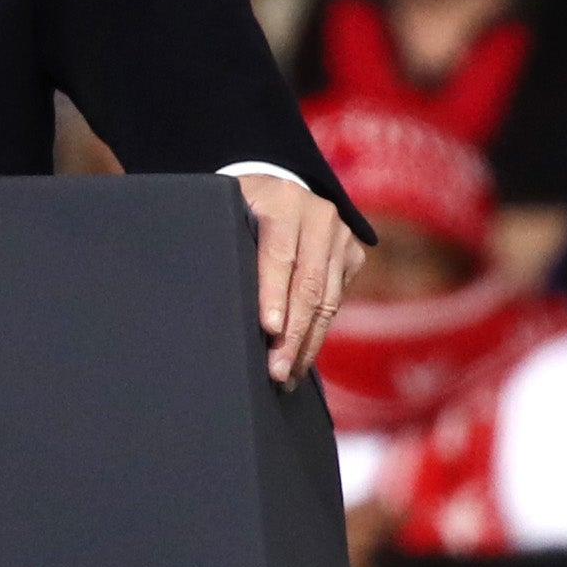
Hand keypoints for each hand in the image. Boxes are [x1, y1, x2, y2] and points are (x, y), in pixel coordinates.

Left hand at [242, 173, 356, 389]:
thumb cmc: (239, 210)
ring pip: (327, 300)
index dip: (272, 294)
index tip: (268, 329)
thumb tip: (213, 297)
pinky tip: (301, 358)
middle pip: (307, 285)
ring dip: (306, 343)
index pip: (278, 255)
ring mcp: (342, 235)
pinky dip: (317, 333)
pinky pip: (336, 302)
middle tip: (277, 371)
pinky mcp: (353, 254)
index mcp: (282, 201)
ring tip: (288, 376)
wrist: (277, 189)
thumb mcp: (227, 214)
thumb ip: (227, 245)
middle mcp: (319, 215)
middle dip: (292, 334)